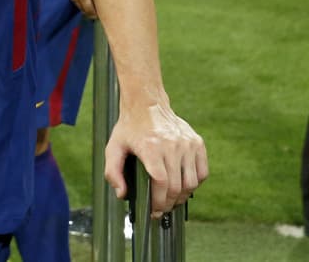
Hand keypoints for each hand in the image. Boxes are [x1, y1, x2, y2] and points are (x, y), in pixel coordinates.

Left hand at [104, 103, 207, 217]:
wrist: (147, 104)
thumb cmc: (129, 128)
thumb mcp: (113, 147)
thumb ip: (113, 172)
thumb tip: (122, 194)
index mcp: (151, 147)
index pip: (161, 183)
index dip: (159, 201)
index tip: (154, 211)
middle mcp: (172, 145)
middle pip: (177, 186)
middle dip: (169, 203)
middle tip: (162, 209)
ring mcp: (187, 144)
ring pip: (191, 183)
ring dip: (182, 197)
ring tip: (172, 200)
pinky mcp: (197, 143)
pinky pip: (202, 172)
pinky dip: (194, 184)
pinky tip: (183, 185)